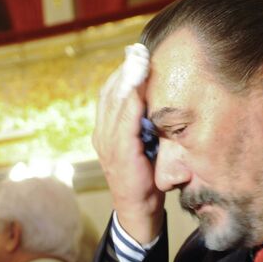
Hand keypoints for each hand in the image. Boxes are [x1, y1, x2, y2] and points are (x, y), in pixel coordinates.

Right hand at [93, 55, 164, 244]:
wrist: (138, 212)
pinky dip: (130, 102)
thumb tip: (160, 97)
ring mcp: (107, 144)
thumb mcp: (144, 144)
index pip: (111, 92)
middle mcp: (102, 134)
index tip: (138, 53)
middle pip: (110, 92)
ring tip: (139, 60)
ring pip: (114, 103)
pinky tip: (140, 87)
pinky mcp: (118, 155)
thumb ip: (145, 123)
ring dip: (127, 80)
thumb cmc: (145, 178)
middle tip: (139, 49)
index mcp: (106, 130)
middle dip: (125, 70)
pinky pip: (123, 122)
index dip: (123, 72)